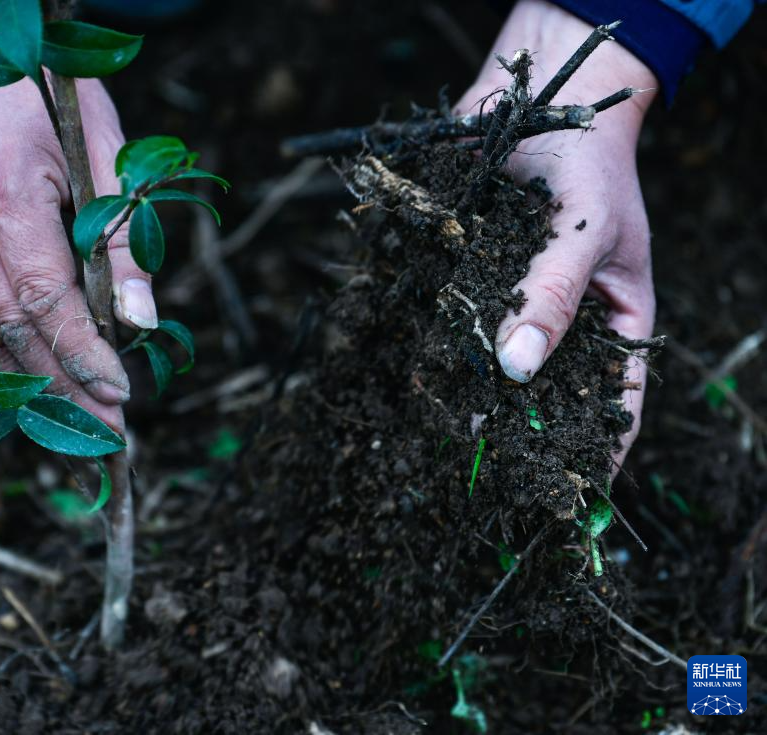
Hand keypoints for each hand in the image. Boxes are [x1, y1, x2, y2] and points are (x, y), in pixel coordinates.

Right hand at [0, 1, 155, 430]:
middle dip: (63, 389)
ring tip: (79, 426)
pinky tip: (40, 383)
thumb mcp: (105, 152)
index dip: (84, 356)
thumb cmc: (45, 98)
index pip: (46, 296)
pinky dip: (7, 352)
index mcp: (0, 183)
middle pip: (12, 327)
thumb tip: (142, 324)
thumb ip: (123, 240)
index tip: (121, 398)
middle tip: (106, 437)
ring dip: (35, 384)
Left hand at [455, 0, 657, 465]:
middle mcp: (559, 323)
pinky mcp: (466, 283)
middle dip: (518, 431)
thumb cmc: (584, 164)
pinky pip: (450, 324)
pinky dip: (432, 349)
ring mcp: (511, 305)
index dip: (599, 449)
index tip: (570, 495)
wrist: (532, 99)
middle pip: (546, 394)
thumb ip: (551, 298)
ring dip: (467, 398)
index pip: (619, 400)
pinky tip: (410, 374)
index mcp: (613, 320)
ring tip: (441, 434)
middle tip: (486, 469)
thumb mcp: (583, 230)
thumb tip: (514, 370)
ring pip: (491, 366)